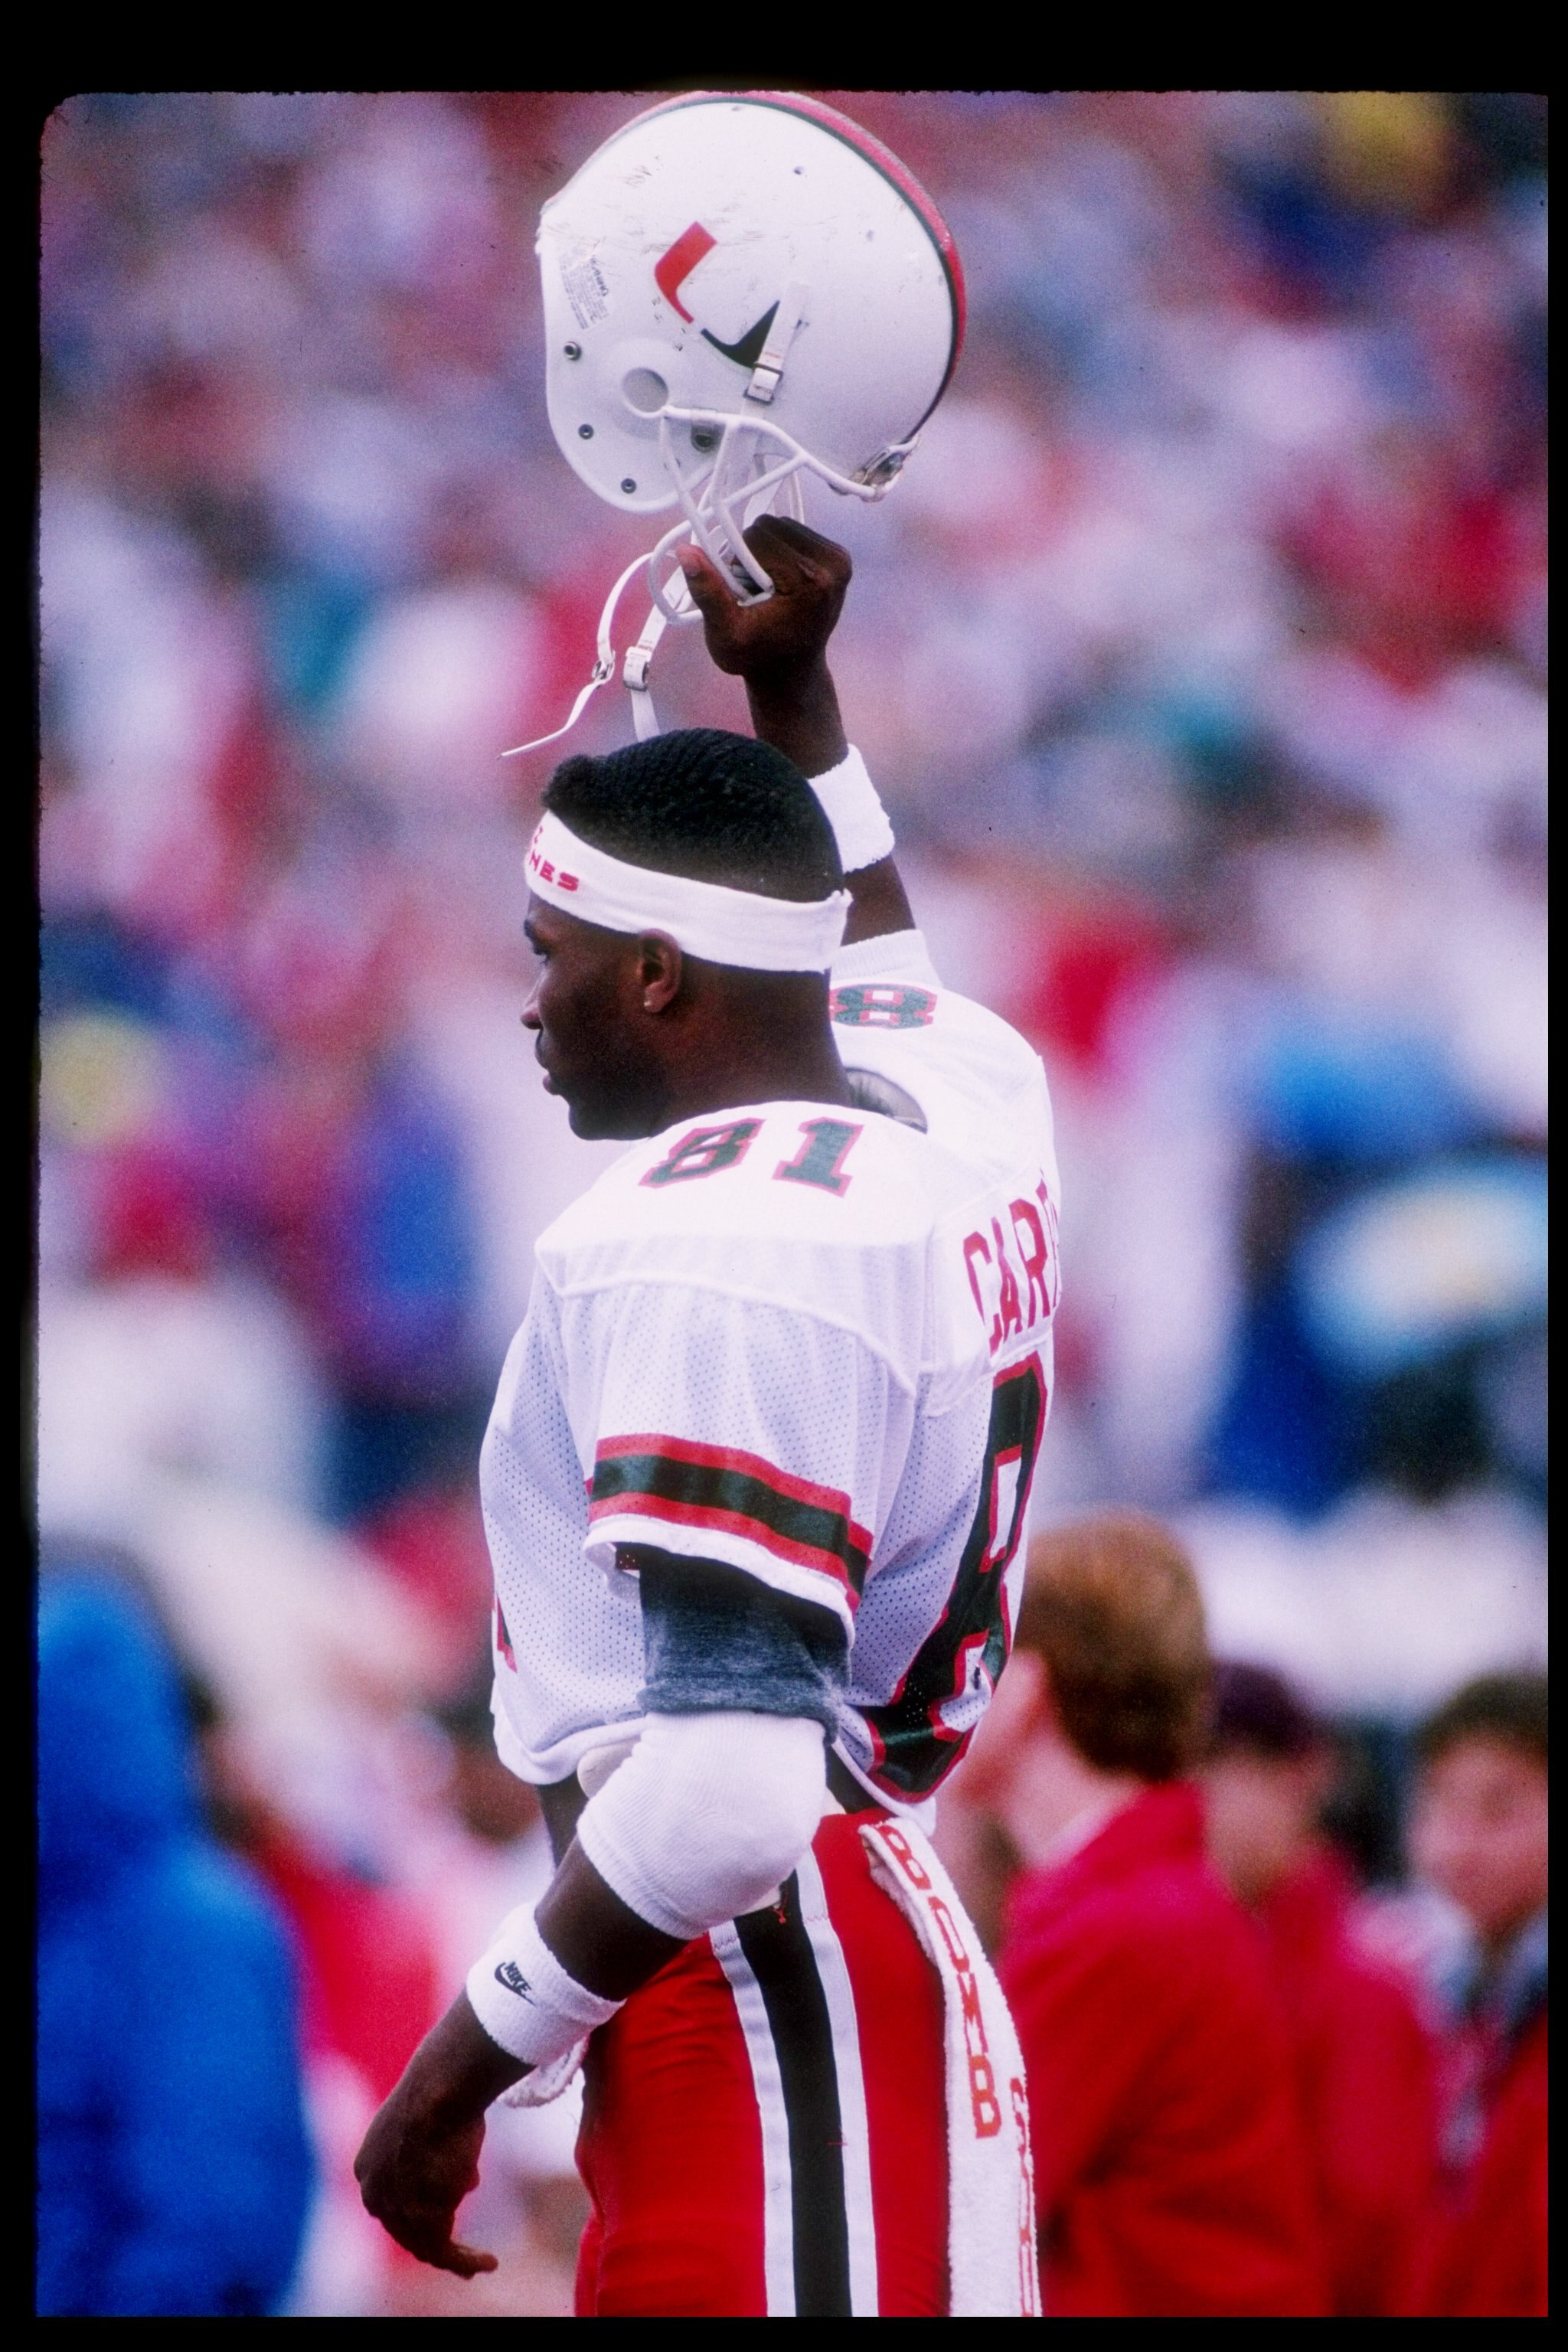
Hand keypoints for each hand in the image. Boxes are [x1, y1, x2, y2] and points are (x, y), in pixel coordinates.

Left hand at [354, 1994, 522, 2276]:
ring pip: (426, 2245)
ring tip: (480, 2263)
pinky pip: (445, 2252)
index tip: (449, 2217)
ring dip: (456, 2257)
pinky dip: (466, 2261)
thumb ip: (436, 2155)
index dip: (423, 2211)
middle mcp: (374, 2191)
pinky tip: (487, 2261)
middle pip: (406, 2228)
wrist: (441, 2088)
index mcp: (369, 2164)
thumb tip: (463, 2182)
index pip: (394, 2199)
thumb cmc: (444, 2095)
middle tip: (460, 2253)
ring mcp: (394, 2208)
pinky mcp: (420, 2220)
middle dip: (437, 2239)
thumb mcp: (433, 2127)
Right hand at [676, 515, 850, 685]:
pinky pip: (795, 533)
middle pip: (770, 526)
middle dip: (751, 554)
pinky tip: (781, 582)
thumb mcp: (725, 633)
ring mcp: (839, 559)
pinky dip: (780, 552)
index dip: (738, 562)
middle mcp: (832, 564)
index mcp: (808, 580)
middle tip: (754, 591)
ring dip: (765, 551)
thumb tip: (686, 551)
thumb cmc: (758, 657)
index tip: (743, 592)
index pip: (755, 536)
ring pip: (781, 526)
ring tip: (767, 588)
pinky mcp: (838, 557)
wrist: (791, 673)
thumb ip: (708, 592)